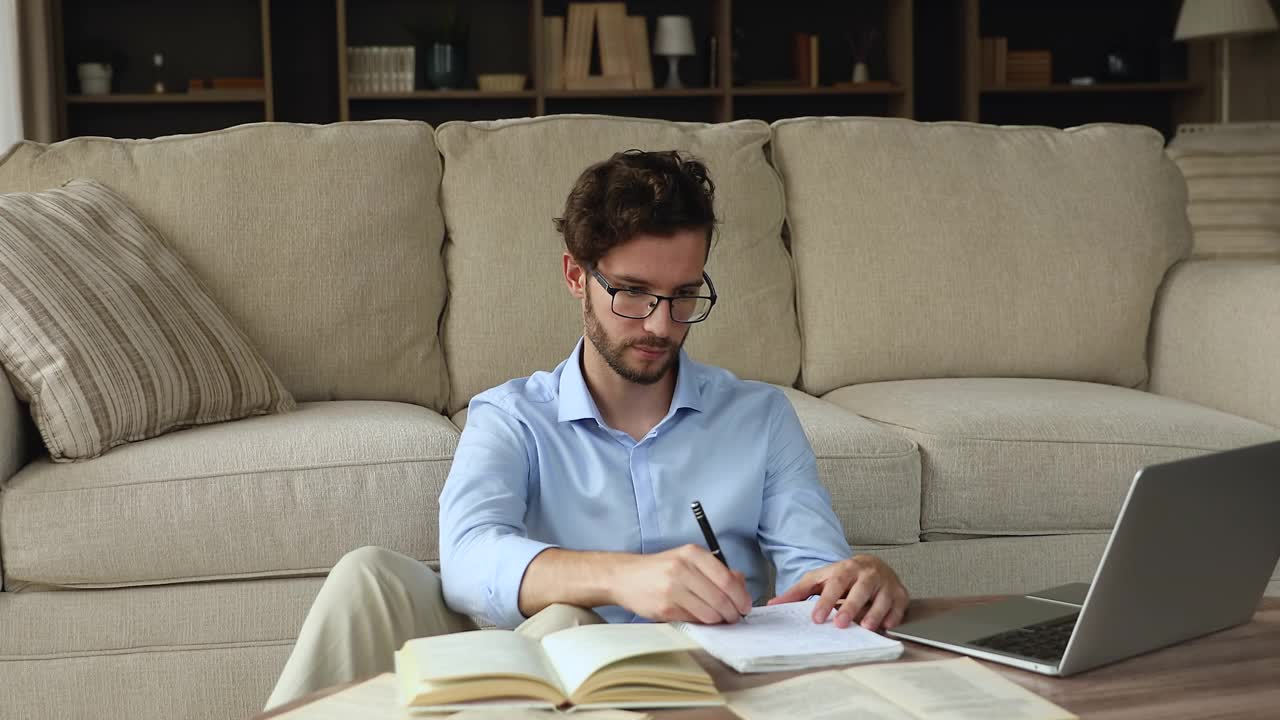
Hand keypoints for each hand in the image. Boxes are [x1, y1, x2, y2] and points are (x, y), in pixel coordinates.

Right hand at [610, 545, 751, 623]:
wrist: (625, 577)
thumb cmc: (661, 569)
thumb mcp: (687, 560)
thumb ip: (716, 569)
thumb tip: (741, 585)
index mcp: (692, 553)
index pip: (727, 580)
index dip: (741, 597)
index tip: (745, 605)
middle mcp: (682, 569)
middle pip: (721, 599)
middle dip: (733, 612)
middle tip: (735, 617)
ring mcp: (672, 589)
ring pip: (710, 613)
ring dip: (719, 620)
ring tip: (718, 619)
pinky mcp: (665, 608)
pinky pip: (694, 620)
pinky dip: (701, 622)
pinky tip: (699, 617)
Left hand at [767, 555, 908, 630]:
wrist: (872, 565)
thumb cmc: (842, 576)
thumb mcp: (819, 579)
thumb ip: (798, 592)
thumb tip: (774, 604)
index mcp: (845, 569)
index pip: (835, 584)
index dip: (826, 600)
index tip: (817, 618)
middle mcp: (866, 574)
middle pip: (859, 589)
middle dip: (850, 607)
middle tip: (840, 624)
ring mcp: (885, 583)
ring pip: (882, 597)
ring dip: (875, 612)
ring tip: (866, 627)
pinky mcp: (900, 593)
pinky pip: (899, 605)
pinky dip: (894, 615)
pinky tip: (886, 625)